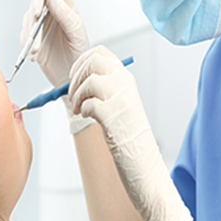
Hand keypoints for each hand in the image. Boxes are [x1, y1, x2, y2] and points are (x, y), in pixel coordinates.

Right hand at [20, 0, 88, 87]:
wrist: (72, 75)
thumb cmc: (80, 52)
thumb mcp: (77, 31)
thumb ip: (65, 13)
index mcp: (64, 0)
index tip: (39, 7)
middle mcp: (50, 8)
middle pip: (34, 1)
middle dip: (34, 22)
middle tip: (37, 38)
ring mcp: (39, 22)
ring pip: (27, 20)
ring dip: (31, 37)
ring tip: (37, 51)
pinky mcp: (31, 36)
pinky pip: (23, 35)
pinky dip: (27, 45)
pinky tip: (35, 55)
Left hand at [68, 46, 192, 220]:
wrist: (146, 168)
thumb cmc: (129, 139)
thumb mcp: (121, 107)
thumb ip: (106, 90)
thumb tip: (78, 81)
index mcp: (126, 80)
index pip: (101, 52)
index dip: (82, 60)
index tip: (75, 77)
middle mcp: (125, 86)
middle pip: (94, 60)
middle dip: (76, 75)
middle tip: (74, 94)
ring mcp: (121, 101)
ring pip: (90, 79)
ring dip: (77, 94)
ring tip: (79, 110)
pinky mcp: (114, 118)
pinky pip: (90, 103)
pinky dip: (83, 109)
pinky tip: (87, 118)